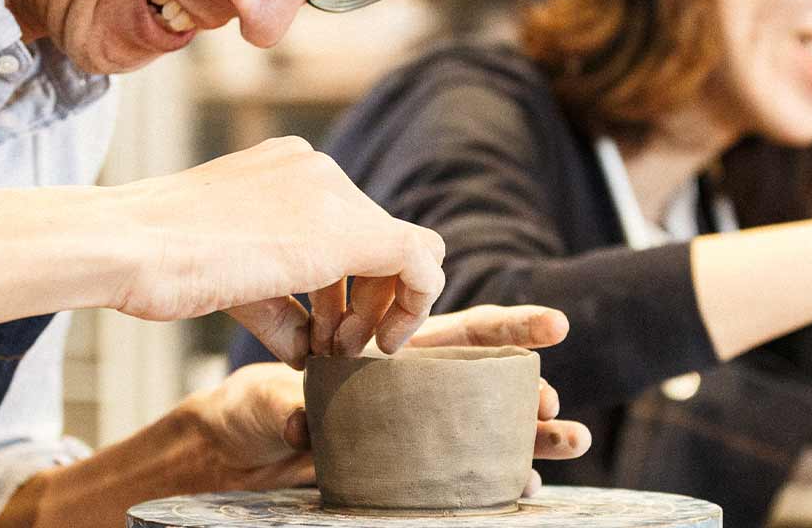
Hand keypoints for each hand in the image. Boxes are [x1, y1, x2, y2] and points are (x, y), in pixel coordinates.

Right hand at [103, 136, 445, 367]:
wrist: (126, 244)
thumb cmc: (152, 261)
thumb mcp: (229, 275)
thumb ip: (279, 303)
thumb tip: (308, 347)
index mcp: (287, 168)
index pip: (348, 221)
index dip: (349, 284)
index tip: (324, 328)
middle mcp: (316, 169)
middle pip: (380, 237)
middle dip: (367, 299)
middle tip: (335, 346)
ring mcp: (333, 193)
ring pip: (407, 250)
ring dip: (382, 309)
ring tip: (339, 349)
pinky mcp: (347, 230)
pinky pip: (421, 263)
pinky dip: (411, 308)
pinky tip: (377, 344)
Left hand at [183, 305, 591, 494]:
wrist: (238, 451)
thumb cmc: (254, 406)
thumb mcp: (263, 399)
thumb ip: (286, 408)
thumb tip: (305, 425)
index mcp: (396, 354)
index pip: (465, 332)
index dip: (513, 327)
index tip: (555, 325)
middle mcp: (417, 392)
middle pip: (492, 383)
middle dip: (531, 388)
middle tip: (550, 402)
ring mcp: (419, 434)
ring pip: (490, 430)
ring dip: (534, 436)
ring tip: (573, 440)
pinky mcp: (409, 473)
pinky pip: (465, 476)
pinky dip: (500, 479)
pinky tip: (526, 486)